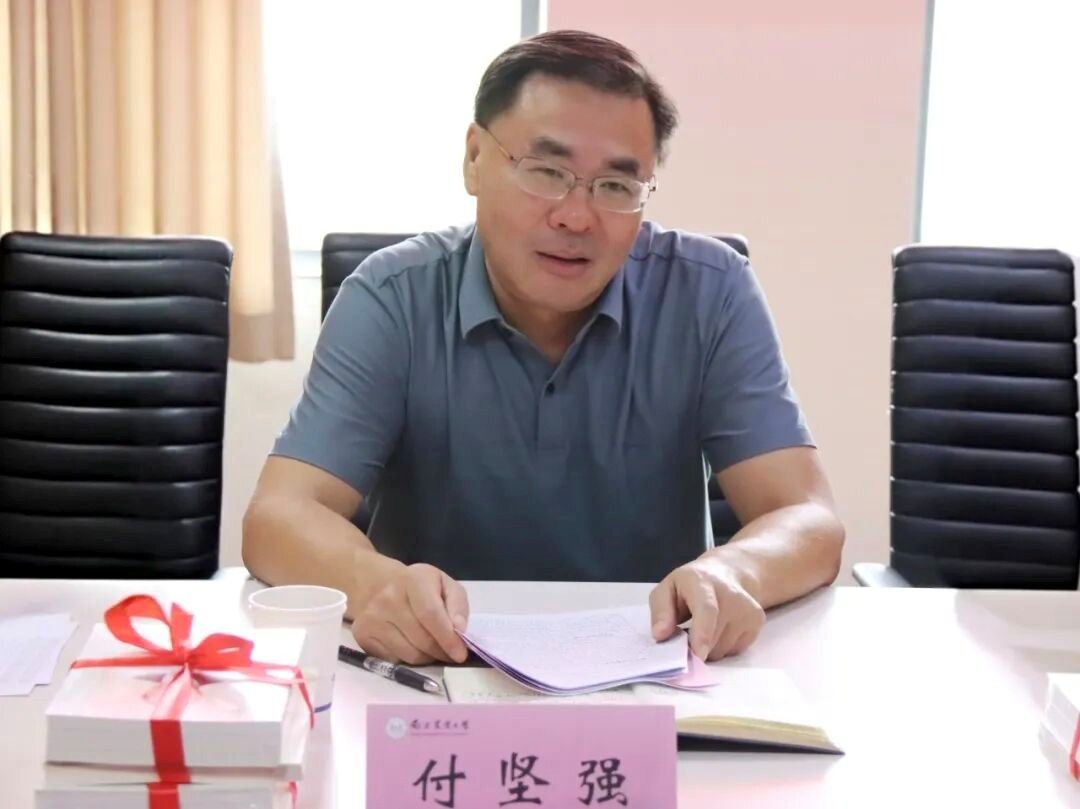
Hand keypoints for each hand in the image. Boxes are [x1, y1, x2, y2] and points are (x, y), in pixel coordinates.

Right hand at [352, 563, 469, 664]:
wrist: (376, 583)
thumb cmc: (418, 586)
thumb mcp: (444, 584)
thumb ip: (457, 606)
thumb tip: (460, 631)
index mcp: (412, 580)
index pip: (430, 615)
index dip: (448, 638)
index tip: (460, 654)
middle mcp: (387, 598)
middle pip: (421, 639)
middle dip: (441, 651)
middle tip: (450, 653)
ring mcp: (371, 618)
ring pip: (409, 654)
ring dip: (427, 658)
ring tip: (432, 648)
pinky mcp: (362, 635)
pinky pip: (394, 660)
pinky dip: (409, 659)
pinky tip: (412, 646)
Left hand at [649, 556, 764, 660]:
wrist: (728, 572)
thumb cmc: (690, 585)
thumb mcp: (667, 589)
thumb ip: (660, 611)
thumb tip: (660, 635)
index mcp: (702, 582)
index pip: (707, 609)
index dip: (702, 634)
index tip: (697, 655)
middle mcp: (731, 594)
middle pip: (713, 637)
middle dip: (694, 648)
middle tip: (684, 637)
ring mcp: (748, 609)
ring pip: (722, 649)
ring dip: (707, 648)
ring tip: (703, 627)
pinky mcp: (757, 622)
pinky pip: (733, 650)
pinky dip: (721, 647)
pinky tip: (719, 628)